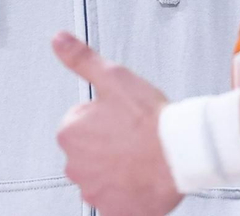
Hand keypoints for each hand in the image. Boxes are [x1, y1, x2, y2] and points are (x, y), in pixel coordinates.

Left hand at [54, 32, 182, 215]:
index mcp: (70, 132)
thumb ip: (81, 59)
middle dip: (107, 143)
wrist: (180, 152)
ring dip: (116, 167)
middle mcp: (75, 165)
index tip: (121, 117)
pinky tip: (141, 176)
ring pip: (101, 175)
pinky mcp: (112, 210)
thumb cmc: (150, 119)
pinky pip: (115, 199)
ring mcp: (93, 190)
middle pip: (88, 150)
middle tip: (132, 135)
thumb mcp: (113, 77)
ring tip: (140, 154)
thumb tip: (59, 41)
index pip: (80, 122)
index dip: (104, 117)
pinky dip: (126, 191)